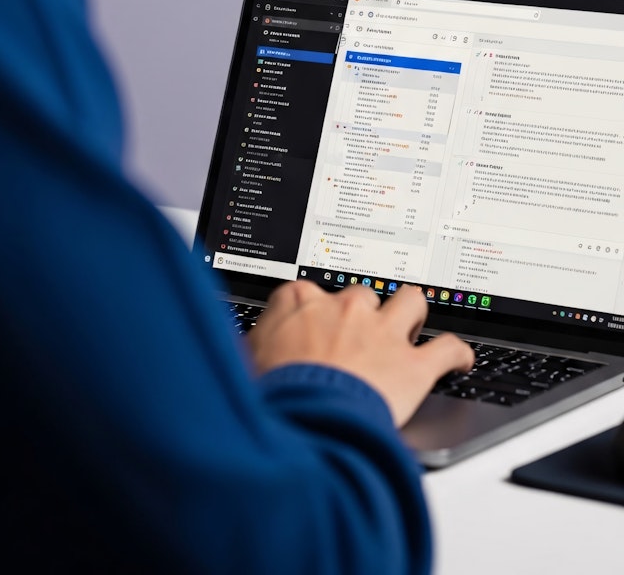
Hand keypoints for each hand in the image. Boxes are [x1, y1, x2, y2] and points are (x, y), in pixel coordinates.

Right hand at [247, 281, 474, 426]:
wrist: (307, 419)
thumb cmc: (275, 394)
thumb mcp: (247, 359)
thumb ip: (256, 339)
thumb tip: (250, 339)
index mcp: (303, 303)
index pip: (307, 291)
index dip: (311, 309)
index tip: (312, 323)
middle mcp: (346, 309)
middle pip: (362, 294)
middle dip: (363, 312)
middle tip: (358, 337)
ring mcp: (382, 333)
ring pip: (411, 300)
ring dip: (412, 312)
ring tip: (412, 325)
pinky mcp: (413, 365)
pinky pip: (448, 348)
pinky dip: (458, 354)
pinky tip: (461, 360)